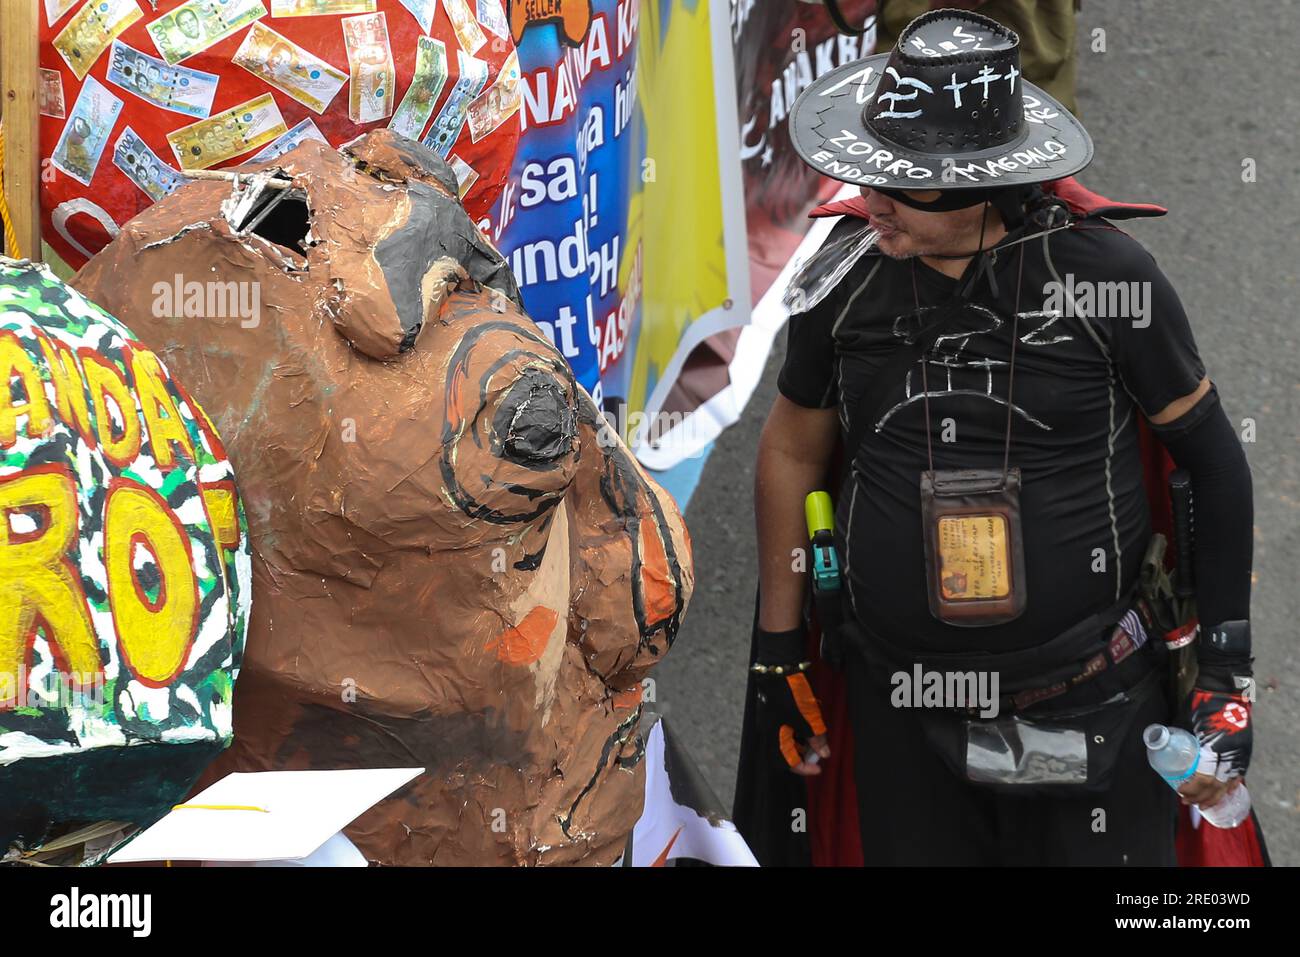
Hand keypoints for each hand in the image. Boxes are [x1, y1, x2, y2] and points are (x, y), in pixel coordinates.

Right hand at [754, 626, 830, 774]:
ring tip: (818, 738)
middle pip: (786, 753)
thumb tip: (824, 754)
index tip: (819, 768)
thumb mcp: (808, 718)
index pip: (787, 762)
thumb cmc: (791, 693)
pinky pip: (788, 728)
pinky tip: (811, 725)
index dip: (804, 768)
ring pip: (788, 740)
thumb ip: (816, 738)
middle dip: (804, 756)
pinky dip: (800, 731)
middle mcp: (771, 730)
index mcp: (774, 736)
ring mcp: (773, 719)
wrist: (780, 665)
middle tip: (819, 752)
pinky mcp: (777, 710)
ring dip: (803, 743)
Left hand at [1183, 678, 1251, 808]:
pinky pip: (1240, 772)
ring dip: (1217, 795)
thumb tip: (1160, 746)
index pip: (1204, 777)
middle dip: (1202, 796)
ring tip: (1205, 803)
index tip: (1180, 791)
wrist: (1224, 689)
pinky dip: (1231, 784)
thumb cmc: (1200, 702)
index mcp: (1213, 746)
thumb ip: (1176, 736)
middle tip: (1188, 802)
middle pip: (1217, 784)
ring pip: (1231, 781)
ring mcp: (1240, 751)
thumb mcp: (1184, 720)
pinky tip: (1222, 791)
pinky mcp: (1245, 748)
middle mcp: (1230, 752)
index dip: (1193, 789)